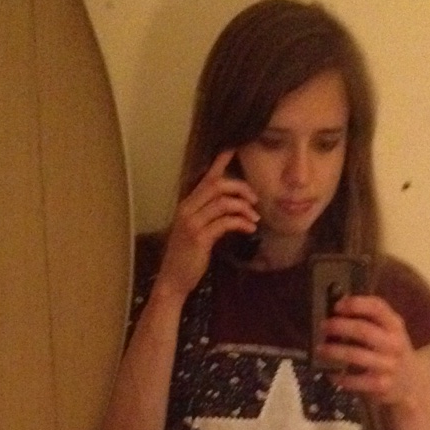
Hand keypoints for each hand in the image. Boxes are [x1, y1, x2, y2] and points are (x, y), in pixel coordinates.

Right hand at [156, 150, 258, 300]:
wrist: (173, 280)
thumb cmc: (187, 257)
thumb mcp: (196, 231)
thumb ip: (209, 217)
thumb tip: (231, 208)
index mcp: (187, 205)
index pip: (206, 177)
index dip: (220, 162)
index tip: (234, 149)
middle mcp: (188, 209)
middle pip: (217, 185)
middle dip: (240, 188)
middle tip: (255, 199)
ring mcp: (193, 223)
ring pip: (223, 203)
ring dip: (244, 208)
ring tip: (255, 218)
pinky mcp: (200, 237)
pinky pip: (225, 223)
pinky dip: (241, 223)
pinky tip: (249, 229)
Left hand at [318, 295, 420, 407]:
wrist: (411, 385)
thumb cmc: (391, 353)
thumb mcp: (389, 333)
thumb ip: (369, 320)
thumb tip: (336, 309)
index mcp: (395, 325)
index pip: (377, 308)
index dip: (356, 304)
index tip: (336, 306)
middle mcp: (394, 343)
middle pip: (363, 330)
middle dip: (339, 326)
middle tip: (323, 327)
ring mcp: (388, 365)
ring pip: (356, 355)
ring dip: (334, 351)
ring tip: (320, 349)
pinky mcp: (382, 386)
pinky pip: (356, 380)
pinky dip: (340, 377)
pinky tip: (331, 374)